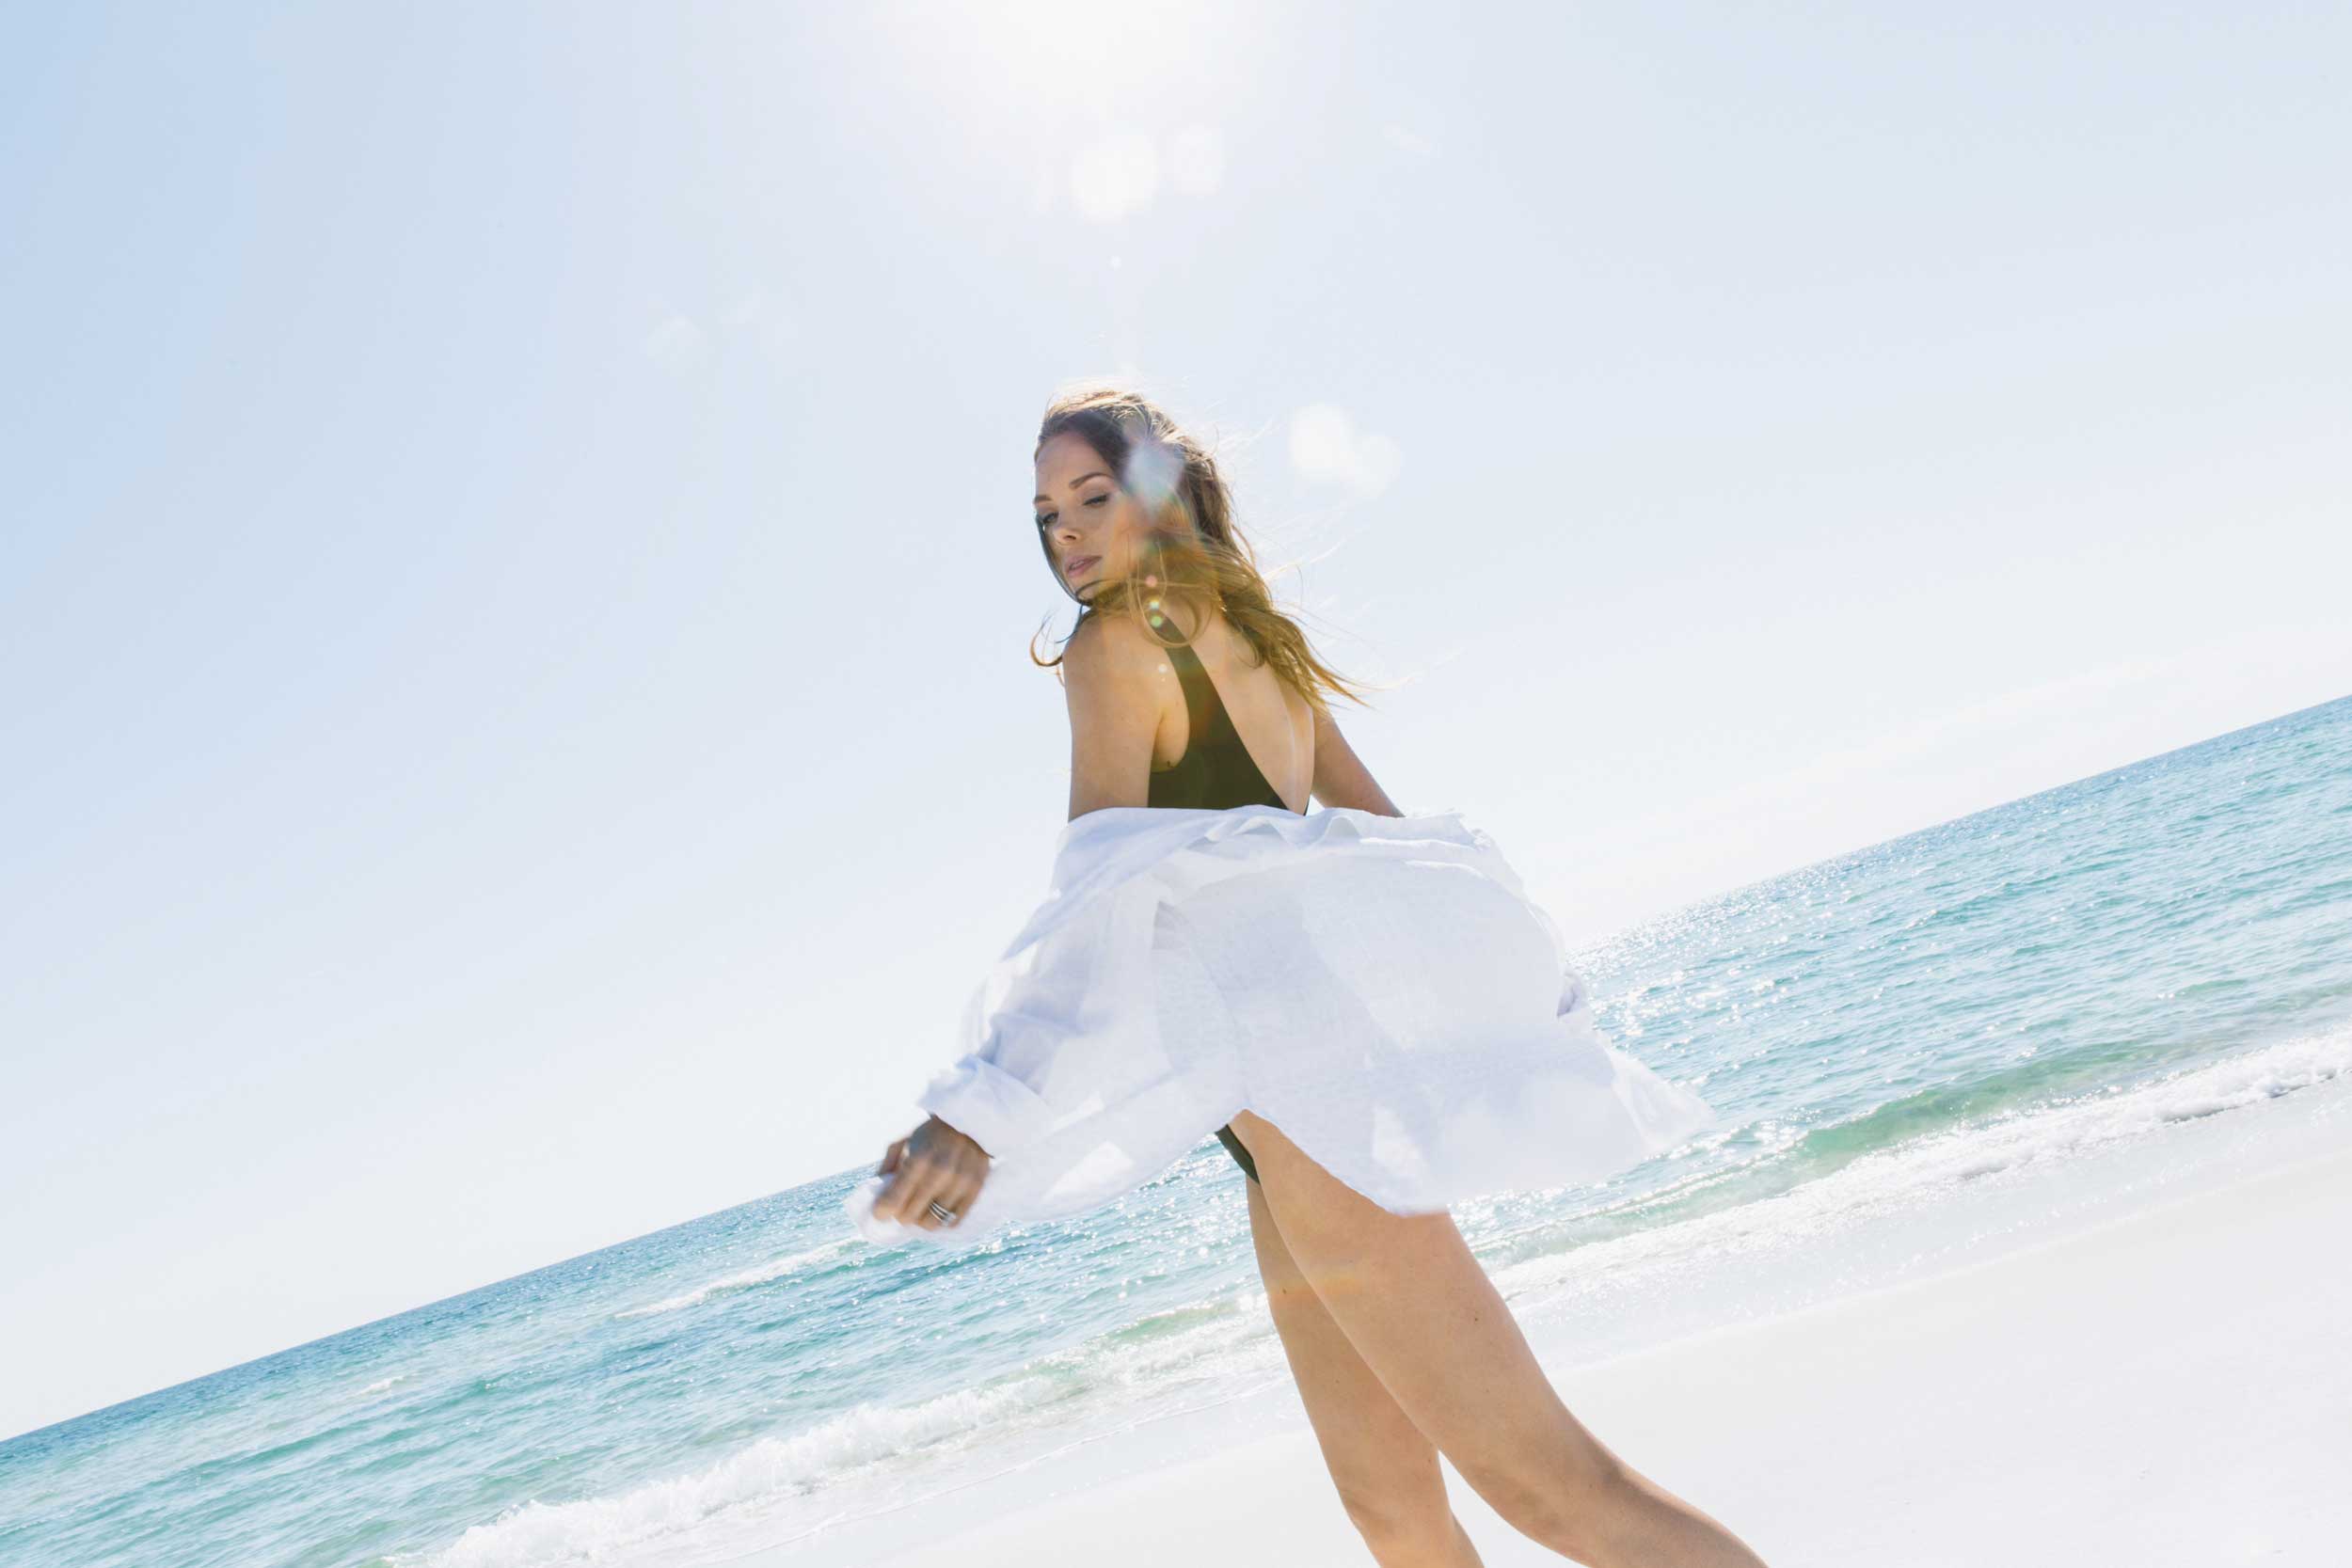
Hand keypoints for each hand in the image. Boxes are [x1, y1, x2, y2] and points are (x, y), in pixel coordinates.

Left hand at [870, 1115, 991, 1230]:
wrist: (971, 1119)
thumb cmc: (931, 1132)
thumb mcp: (903, 1141)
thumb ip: (887, 1167)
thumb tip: (876, 1195)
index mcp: (918, 1160)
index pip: (893, 1201)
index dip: (881, 1211)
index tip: (880, 1211)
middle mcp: (940, 1173)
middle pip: (910, 1216)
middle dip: (900, 1215)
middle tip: (901, 1208)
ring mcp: (960, 1183)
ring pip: (932, 1223)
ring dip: (921, 1219)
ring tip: (920, 1209)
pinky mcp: (975, 1189)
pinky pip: (953, 1221)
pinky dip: (942, 1219)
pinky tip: (938, 1207)